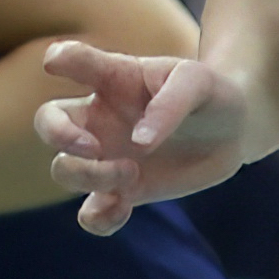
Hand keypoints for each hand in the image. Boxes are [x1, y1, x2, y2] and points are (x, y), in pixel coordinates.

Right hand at [37, 41, 258, 228]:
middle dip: (59, 135)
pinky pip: (90, 213)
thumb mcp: (197, 82)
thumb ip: (169, 104)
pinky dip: (98, 218)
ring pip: (63, 169)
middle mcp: (98, 117)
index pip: (72, 60)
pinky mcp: (124, 191)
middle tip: (94, 147)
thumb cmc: (207, 95)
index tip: (55, 65)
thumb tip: (140, 144)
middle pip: (47, 121)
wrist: (231, 131)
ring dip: (88, 176)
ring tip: (132, 173)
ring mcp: (107, 156)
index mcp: (111, 79)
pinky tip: (124, 209)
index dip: (57, 61)